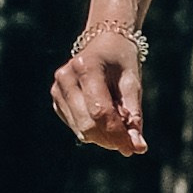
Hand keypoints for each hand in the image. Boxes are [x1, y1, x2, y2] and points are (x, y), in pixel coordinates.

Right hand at [51, 35, 146, 155]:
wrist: (104, 43)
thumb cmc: (122, 62)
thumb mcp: (133, 83)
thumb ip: (134, 115)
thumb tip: (137, 147)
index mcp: (86, 67)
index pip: (100, 112)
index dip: (117, 134)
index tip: (133, 148)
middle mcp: (66, 77)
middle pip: (87, 124)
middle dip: (110, 139)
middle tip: (129, 142)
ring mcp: (57, 88)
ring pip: (80, 130)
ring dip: (103, 136)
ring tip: (119, 122)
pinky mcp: (56, 98)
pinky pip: (76, 126)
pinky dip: (93, 129)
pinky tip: (104, 116)